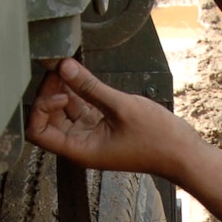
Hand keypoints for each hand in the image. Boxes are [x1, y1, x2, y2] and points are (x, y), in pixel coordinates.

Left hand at [26, 57, 200, 178]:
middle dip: (50, 94)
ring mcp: (92, 136)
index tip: (57, 90)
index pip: (38, 133)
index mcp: (80, 149)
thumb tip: (64, 67)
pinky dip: (79, 93)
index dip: (40, 109)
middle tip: (61, 71)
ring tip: (71, 69)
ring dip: (64, 90)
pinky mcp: (103, 127)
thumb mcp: (121, 107)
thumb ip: (90, 86)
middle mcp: (81, 145)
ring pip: (64, 112)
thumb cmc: (157, 140)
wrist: (182, 153)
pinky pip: (81, 109)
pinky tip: (83, 76)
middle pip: (48, 119)